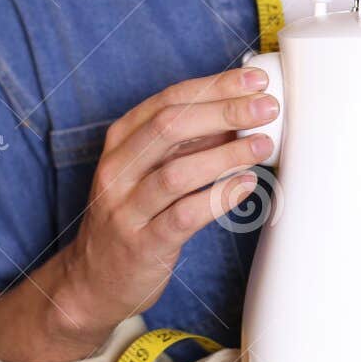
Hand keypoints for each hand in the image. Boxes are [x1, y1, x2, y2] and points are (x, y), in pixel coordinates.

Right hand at [58, 66, 276, 332]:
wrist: (93, 280)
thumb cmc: (134, 215)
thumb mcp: (150, 169)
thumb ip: (189, 142)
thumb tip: (243, 111)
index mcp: (121, 141)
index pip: (169, 100)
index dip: (215, 86)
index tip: (255, 81)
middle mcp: (118, 169)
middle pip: (171, 127)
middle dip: (224, 112)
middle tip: (267, 109)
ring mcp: (126, 208)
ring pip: (177, 172)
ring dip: (226, 155)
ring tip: (262, 146)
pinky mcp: (142, 244)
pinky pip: (183, 216)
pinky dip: (217, 198)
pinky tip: (245, 185)